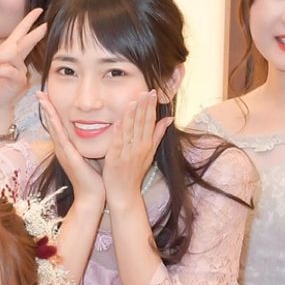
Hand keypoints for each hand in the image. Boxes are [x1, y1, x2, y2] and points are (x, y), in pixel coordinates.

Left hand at [0, 8, 45, 117]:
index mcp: (8, 52)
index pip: (19, 34)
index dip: (28, 22)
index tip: (38, 10)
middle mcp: (17, 59)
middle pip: (26, 42)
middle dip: (34, 33)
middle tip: (45, 25)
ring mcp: (20, 70)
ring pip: (13, 55)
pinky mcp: (19, 81)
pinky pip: (9, 70)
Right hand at [37, 93, 104, 205]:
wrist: (92, 196)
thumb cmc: (94, 177)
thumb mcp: (91, 154)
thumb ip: (92, 142)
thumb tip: (100, 128)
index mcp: (68, 147)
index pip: (59, 124)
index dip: (54, 110)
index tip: (49, 96)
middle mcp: (62, 148)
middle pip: (52, 123)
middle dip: (46, 107)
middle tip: (40, 92)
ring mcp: (63, 153)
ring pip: (54, 128)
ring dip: (48, 113)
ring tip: (42, 99)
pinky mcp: (68, 158)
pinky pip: (61, 139)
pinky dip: (57, 127)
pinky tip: (53, 118)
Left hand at [101, 91, 171, 210]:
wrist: (125, 193)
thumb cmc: (134, 172)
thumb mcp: (150, 153)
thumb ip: (157, 135)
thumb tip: (168, 119)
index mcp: (147, 145)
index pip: (150, 122)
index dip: (151, 107)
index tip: (153, 92)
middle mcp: (140, 148)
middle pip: (143, 124)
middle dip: (145, 107)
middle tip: (147, 91)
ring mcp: (128, 154)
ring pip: (131, 131)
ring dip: (132, 115)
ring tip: (134, 101)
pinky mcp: (116, 160)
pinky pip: (118, 144)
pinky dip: (119, 133)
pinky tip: (118, 121)